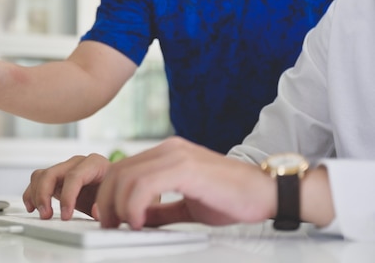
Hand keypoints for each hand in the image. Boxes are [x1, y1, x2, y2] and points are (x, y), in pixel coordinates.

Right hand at [23, 154, 110, 219]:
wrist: (117, 188)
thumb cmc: (116, 191)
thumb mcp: (116, 197)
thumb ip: (106, 204)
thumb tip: (96, 211)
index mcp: (95, 164)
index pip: (74, 176)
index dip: (67, 196)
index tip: (65, 215)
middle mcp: (77, 163)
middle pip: (52, 173)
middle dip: (45, 195)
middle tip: (47, 215)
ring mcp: (65, 169)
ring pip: (41, 175)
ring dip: (36, 195)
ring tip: (42, 214)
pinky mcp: (57, 178)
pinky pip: (38, 180)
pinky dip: (31, 193)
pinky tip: (32, 206)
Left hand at [96, 137, 275, 229]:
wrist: (267, 192)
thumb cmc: (232, 197)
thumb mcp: (186, 204)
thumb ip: (160, 208)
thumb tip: (136, 218)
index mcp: (167, 153)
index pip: (123, 168)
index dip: (109, 194)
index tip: (109, 217)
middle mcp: (168, 149)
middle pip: (118, 170)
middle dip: (107, 200)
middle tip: (109, 224)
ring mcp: (176, 155)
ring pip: (127, 176)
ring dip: (118, 205)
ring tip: (126, 225)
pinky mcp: (186, 167)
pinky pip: (145, 184)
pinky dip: (134, 205)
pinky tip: (140, 222)